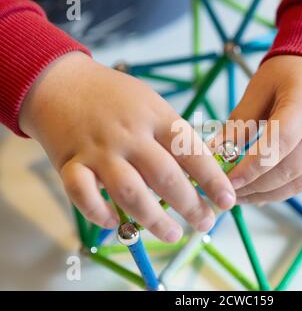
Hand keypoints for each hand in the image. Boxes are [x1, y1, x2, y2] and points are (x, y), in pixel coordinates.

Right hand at [19, 52, 235, 241]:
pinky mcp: (69, 163)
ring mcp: (98, 150)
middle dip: (190, 205)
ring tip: (173, 234)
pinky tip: (114, 223)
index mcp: (155, 116)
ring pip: (129, 191)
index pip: (190, 151)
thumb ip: (172, 134)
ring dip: (153, 219)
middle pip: (165, 176)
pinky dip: (99, 213)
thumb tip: (201, 171)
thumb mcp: (151, 103)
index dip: (212, 179)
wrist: (60, 81)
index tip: (227, 201)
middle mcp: (129, 135)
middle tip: (205, 223)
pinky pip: (83, 195)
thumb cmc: (114, 96)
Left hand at [217, 56, 301, 203]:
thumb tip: (214, 153)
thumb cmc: (291, 72)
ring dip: (266, 194)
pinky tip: (259, 191)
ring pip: (298, 184)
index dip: (252, 167)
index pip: (279, 144)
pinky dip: (281, 190)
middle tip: (227, 192)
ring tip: (240, 195)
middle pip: (288, 170)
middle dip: (254, 186)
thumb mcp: (260, 88)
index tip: (228, 181)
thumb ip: (239, 122)